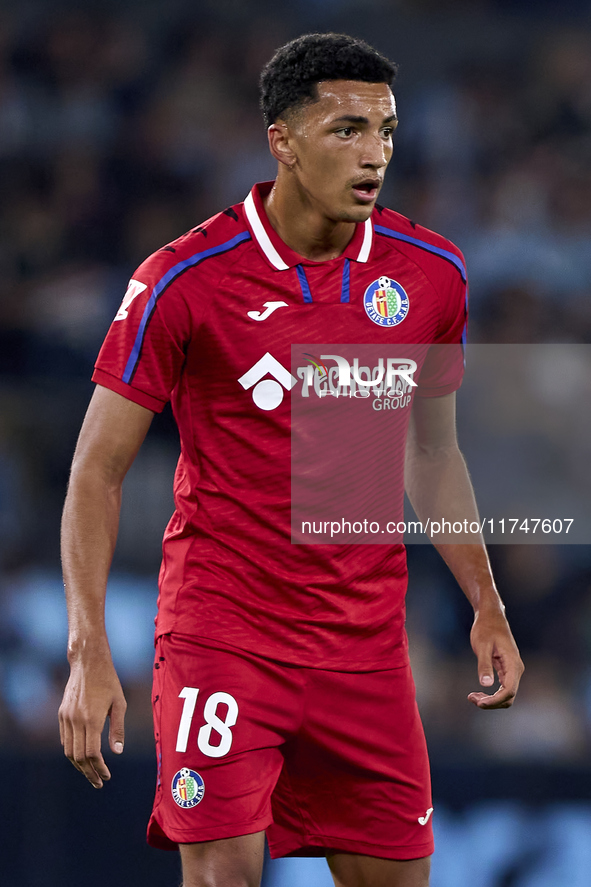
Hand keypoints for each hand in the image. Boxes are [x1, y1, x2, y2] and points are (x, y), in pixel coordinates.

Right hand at [58, 653, 126, 787]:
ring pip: (68, 751)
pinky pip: (65, 739)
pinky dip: (72, 751)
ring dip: (79, 765)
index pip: (91, 754)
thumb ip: (118, 729)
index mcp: (92, 719)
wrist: (87, 663)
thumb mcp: (119, 703)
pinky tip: (81, 756)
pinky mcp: (61, 714)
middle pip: (78, 757)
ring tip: (90, 773)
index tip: (106, 776)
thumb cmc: (108, 681)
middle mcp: (76, 720)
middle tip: (99, 782)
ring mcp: (66, 718)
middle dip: (89, 773)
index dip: (99, 768)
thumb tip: (117, 752)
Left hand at [468, 606, 523, 708]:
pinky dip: (491, 694)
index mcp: (513, 664)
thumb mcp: (482, 646)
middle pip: (509, 697)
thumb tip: (486, 684)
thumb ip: (484, 665)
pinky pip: (502, 688)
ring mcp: (512, 670)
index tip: (479, 703)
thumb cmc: (486, 628)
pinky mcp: (506, 670)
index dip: (495, 700)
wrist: (491, 616)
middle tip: (471, 698)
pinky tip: (478, 693)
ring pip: (506, 695)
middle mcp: (516, 670)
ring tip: (472, 697)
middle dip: (491, 702)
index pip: (509, 691)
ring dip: (491, 700)